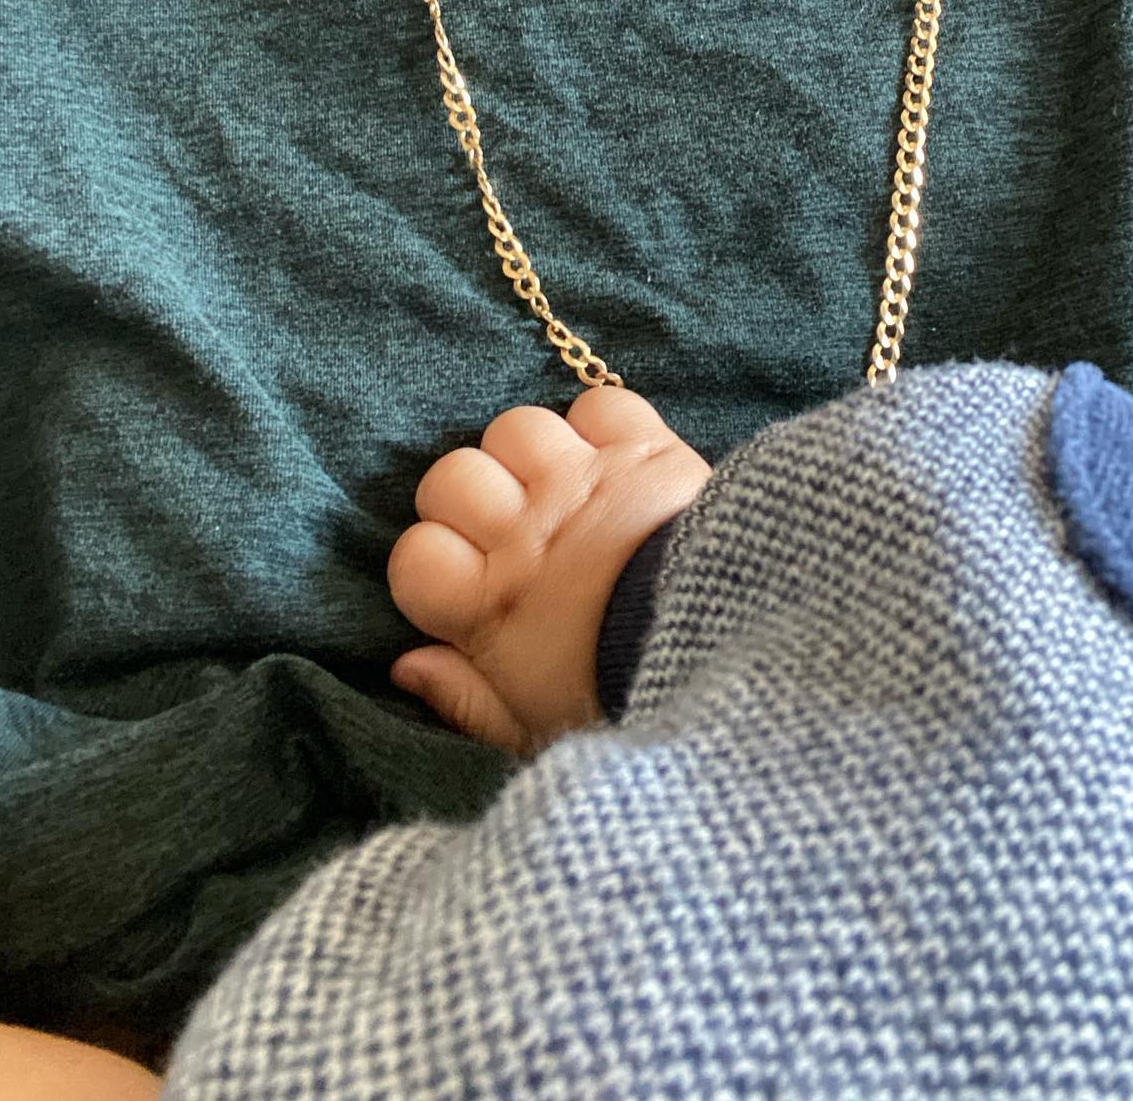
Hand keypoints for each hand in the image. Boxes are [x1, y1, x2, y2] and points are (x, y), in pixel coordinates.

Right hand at [387, 385, 710, 757]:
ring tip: (559, 487)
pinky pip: (598, 405)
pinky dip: (602, 424)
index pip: (414, 554)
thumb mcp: (533, 727)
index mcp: (489, 605)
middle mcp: (525, 533)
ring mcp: (583, 483)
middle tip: (504, 527)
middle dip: (467, 497)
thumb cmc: (623, 696)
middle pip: (451, 476)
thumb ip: (464, 698)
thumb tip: (406, 665)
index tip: (461, 578)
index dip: (429, 562)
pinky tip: (612, 458)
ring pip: (516, 428)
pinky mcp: (643, 450)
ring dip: (529, 453)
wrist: (726, 647)